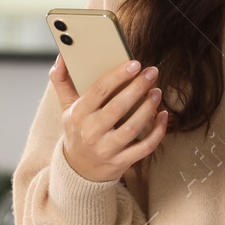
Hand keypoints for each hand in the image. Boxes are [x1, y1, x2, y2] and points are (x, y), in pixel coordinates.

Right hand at [50, 55, 167, 181]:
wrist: (78, 168)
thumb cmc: (77, 130)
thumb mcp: (66, 107)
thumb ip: (61, 81)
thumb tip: (61, 56)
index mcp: (78, 115)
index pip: (99, 90)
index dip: (118, 75)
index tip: (135, 64)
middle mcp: (91, 133)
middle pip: (118, 107)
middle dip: (138, 87)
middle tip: (151, 72)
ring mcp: (106, 149)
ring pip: (133, 127)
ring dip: (148, 108)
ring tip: (157, 92)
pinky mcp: (121, 162)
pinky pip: (145, 147)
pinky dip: (157, 131)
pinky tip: (163, 116)